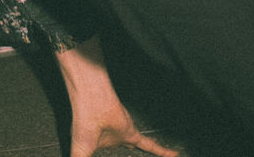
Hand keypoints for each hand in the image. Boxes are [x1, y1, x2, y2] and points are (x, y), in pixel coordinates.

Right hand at [57, 38, 177, 156]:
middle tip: (136, 156)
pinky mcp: (132, 132)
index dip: (113, 156)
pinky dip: (161, 151)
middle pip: (126, 150)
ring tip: (163, 156)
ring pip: (138, 148)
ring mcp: (124, 134)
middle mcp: (114, 138)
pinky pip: (150, 145)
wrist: (90, 102)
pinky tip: (173, 156)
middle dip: (130, 153)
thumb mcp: (80, 151)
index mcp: (101, 143)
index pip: (112, 154)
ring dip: (148, 153)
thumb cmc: (82, 122)